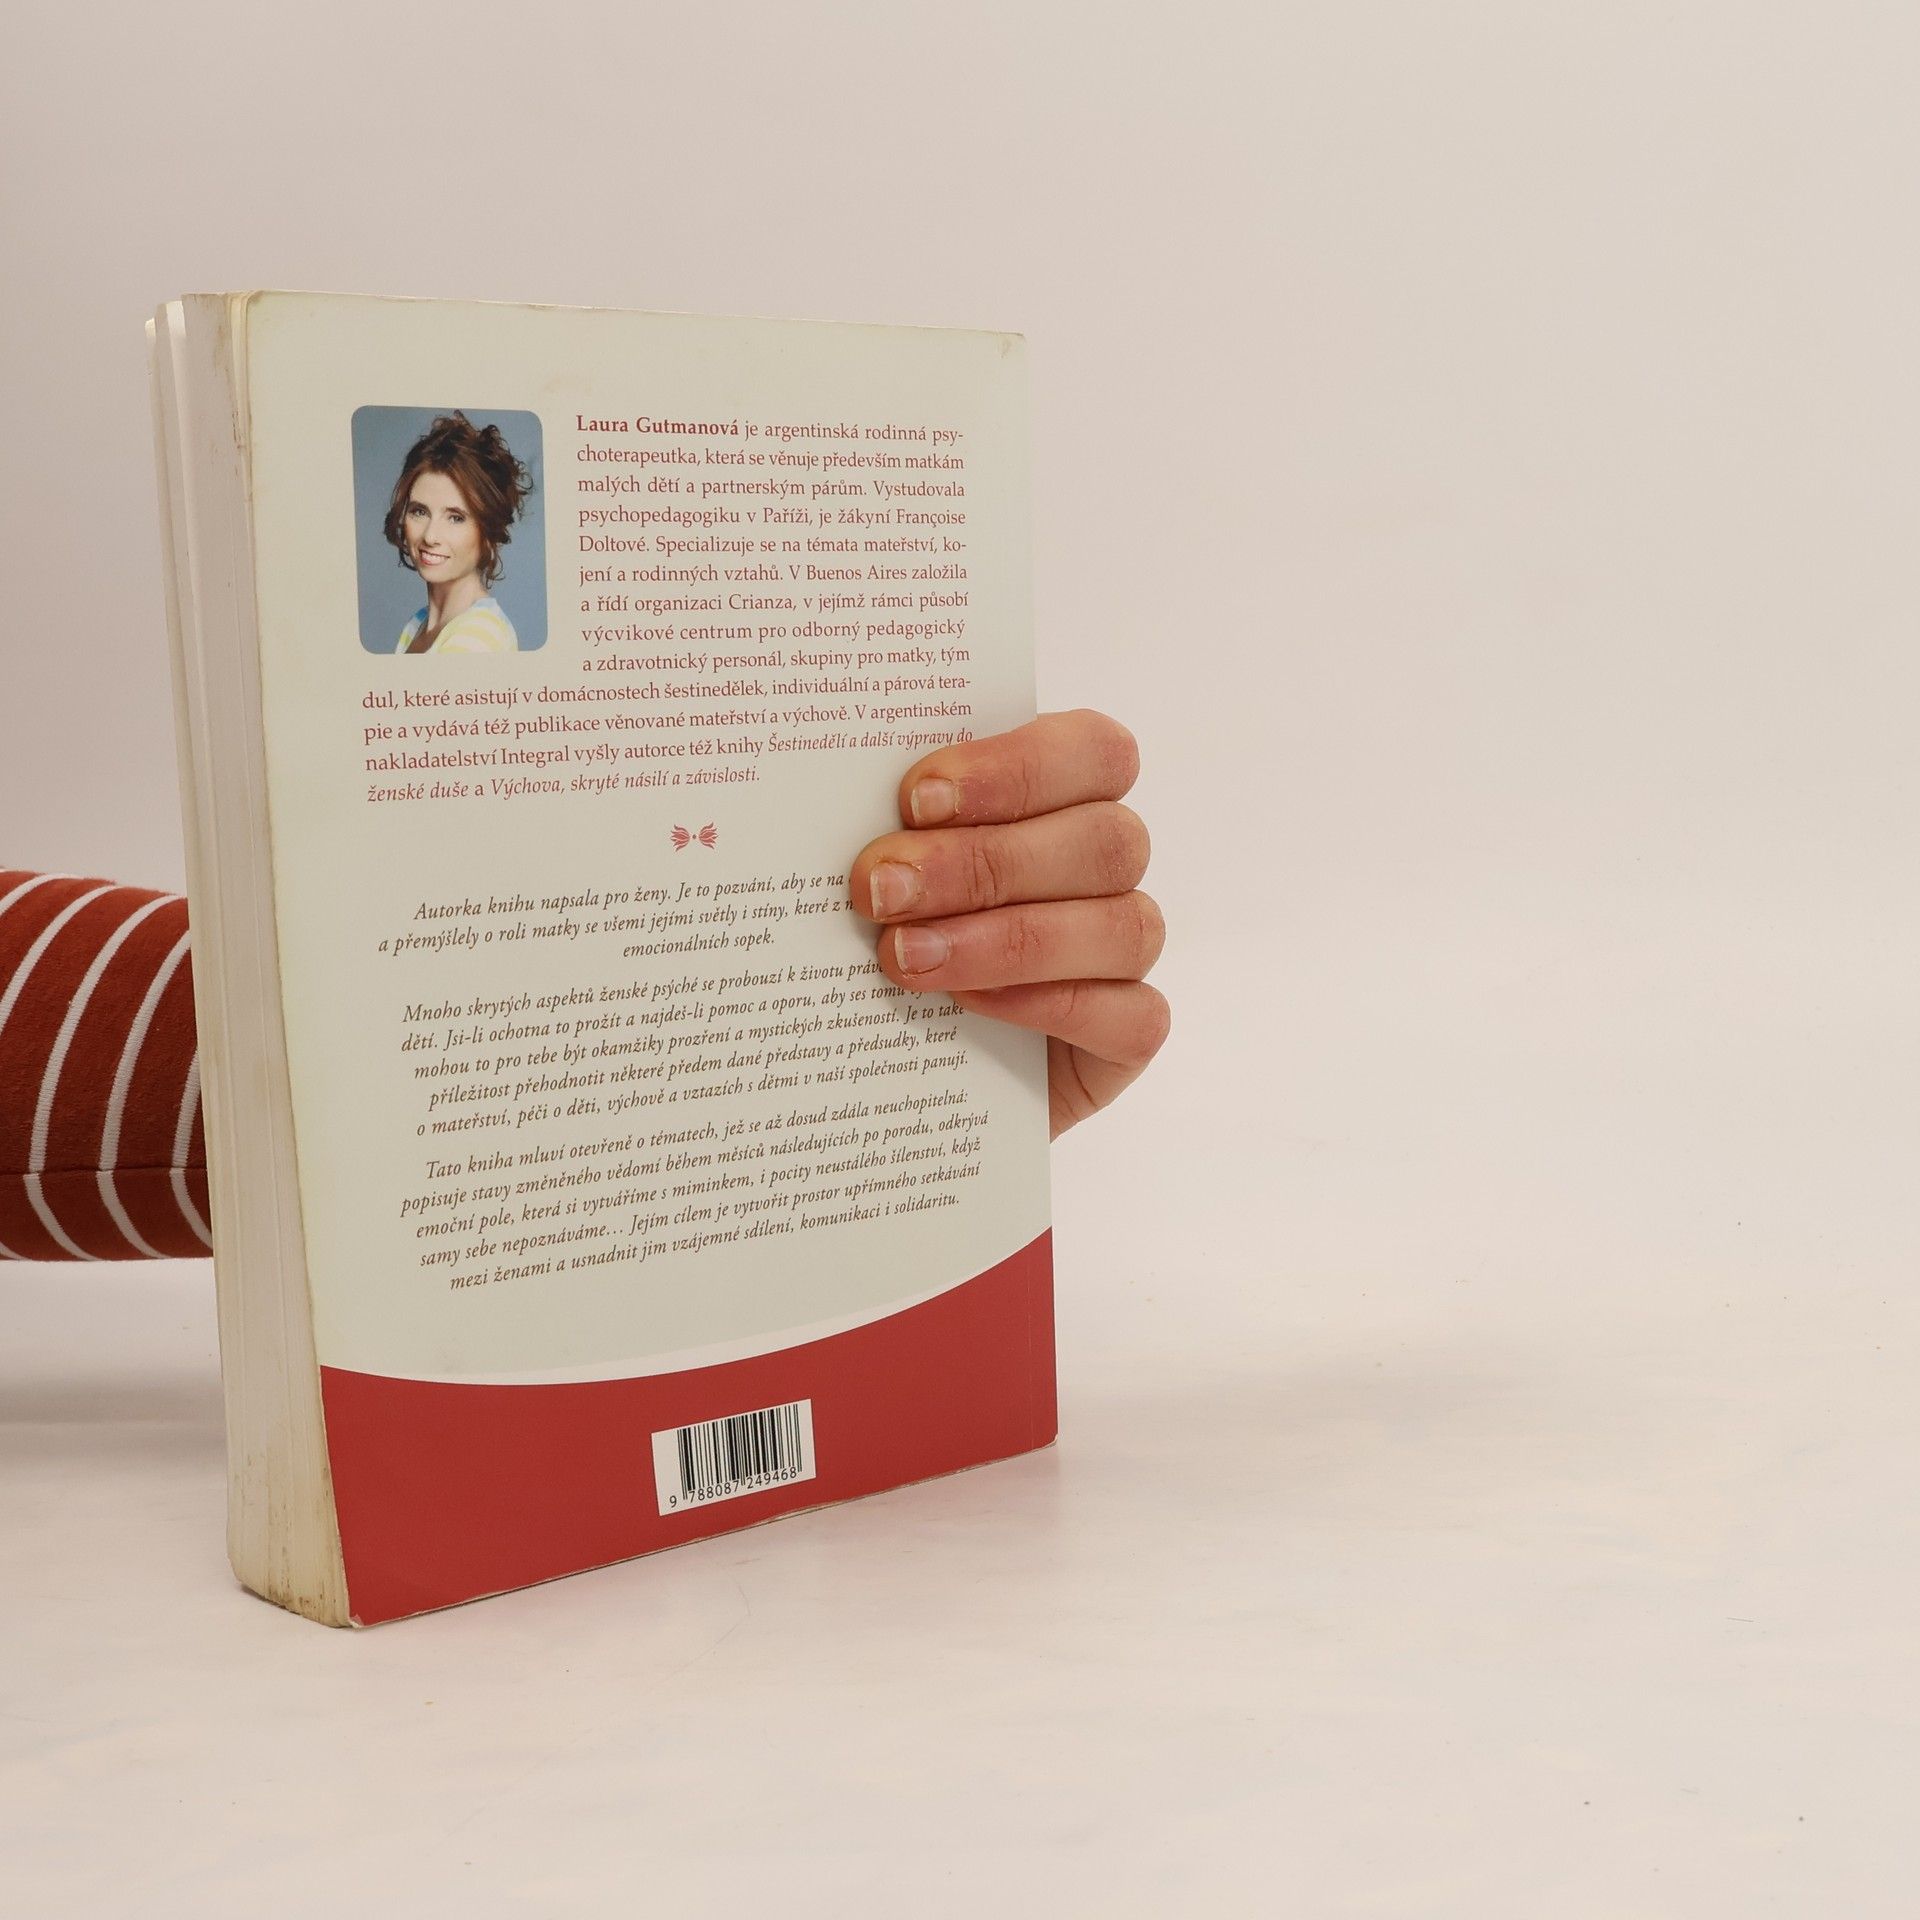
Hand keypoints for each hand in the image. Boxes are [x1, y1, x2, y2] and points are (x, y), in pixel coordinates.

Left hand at [849, 710, 1168, 1137]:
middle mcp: (1109, 867)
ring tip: (907, 956)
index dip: (1015, 770)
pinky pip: (1130, 1017)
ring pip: (1122, 927)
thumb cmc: (886, 922)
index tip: (916, 800)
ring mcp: (1126, 953)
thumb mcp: (880, 859)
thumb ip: (877, 816)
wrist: (885, 1064)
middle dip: (983, 863)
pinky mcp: (1129, 1032)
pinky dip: (1046, 1006)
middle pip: (1102, 841)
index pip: (1094, 751)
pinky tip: (970, 1004)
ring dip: (1006, 940)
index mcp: (1068, 794)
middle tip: (883, 889)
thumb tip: (836, 788)